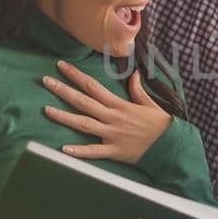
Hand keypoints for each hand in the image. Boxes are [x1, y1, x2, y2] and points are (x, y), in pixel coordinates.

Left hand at [42, 62, 173, 164]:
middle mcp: (113, 118)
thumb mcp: (149, 103)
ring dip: (64, 117)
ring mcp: (112, 135)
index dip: (76, 75)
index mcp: (120, 104)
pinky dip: (79, 151)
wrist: (171, 146)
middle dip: (63, 90)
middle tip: (46, 81)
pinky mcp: (115, 151)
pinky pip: (94, 151)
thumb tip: (133, 73)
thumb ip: (137, 89)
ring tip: (46, 110)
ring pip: (84, 124)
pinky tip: (64, 149)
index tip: (61, 66)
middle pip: (84, 102)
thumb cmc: (160, 125)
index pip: (93, 86)